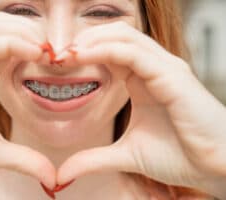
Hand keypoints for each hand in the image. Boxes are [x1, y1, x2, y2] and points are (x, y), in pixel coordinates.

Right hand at [0, 12, 55, 188]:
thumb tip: (51, 176)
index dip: (37, 46)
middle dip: (35, 34)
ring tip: (48, 53)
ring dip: (29, 34)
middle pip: (6, 27)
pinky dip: (17, 44)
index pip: (11, 43)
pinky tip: (36, 54)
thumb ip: (24, 159)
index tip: (59, 61)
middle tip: (58, 53)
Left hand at [56, 21, 225, 198]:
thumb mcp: (126, 155)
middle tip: (57, 56)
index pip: (109, 50)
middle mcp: (153, 68)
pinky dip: (105, 50)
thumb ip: (93, 160)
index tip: (58, 64)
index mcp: (141, 80)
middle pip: (114, 35)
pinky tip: (82, 57)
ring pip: (123, 36)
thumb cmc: (179, 157)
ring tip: (66, 55)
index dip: (82, 52)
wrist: (215, 169)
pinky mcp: (172, 75)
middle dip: (83, 41)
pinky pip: (134, 53)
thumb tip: (62, 174)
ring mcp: (164, 68)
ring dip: (91, 41)